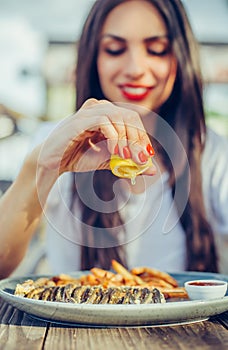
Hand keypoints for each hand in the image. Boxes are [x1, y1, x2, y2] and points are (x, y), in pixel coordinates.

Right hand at [37, 98, 155, 175]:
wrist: (52, 162)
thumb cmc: (78, 157)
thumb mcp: (109, 161)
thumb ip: (130, 163)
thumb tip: (154, 170)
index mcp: (106, 114)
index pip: (133, 119)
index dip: (143, 137)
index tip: (147, 156)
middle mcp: (99, 108)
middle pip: (130, 116)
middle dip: (138, 139)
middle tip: (142, 159)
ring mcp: (90, 111)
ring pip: (119, 117)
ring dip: (127, 140)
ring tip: (128, 158)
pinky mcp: (81, 119)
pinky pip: (105, 122)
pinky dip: (114, 138)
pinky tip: (116, 152)